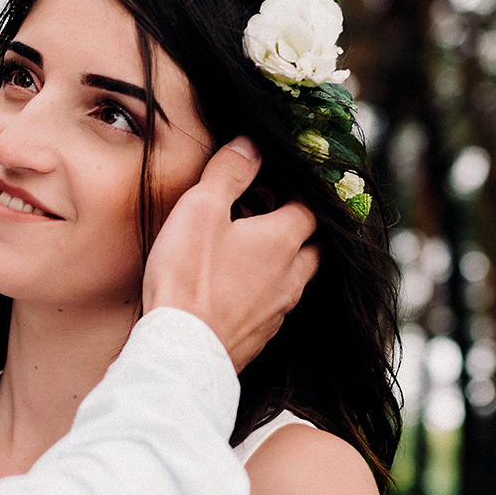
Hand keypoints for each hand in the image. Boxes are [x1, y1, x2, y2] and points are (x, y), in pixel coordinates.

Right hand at [142, 138, 318, 371]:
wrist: (181, 351)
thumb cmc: (189, 278)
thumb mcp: (201, 211)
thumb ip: (228, 173)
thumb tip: (251, 143)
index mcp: (282, 240)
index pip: (310, 208)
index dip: (299, 192)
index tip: (280, 182)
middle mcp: (290, 276)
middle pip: (314, 246)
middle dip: (301, 228)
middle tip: (274, 214)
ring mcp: (278, 310)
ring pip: (298, 279)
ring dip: (286, 262)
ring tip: (258, 252)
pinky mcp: (261, 337)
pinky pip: (277, 308)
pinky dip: (268, 293)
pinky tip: (243, 292)